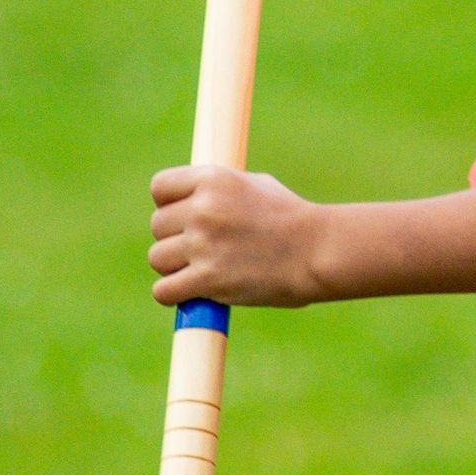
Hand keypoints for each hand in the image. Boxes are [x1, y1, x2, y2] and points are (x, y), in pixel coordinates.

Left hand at [148, 167, 328, 307]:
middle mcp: (203, 208)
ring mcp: (203, 244)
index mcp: (214, 179)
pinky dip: (173, 295)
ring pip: (158, 258)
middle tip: (200, 250)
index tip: (183, 217)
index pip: (160, 188)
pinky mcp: (207, 279)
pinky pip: (163, 290)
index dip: (168, 204)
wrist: (317, 251)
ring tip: (199, 272)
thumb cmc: (292, 218)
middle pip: (157, 225)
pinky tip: (191, 294)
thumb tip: (190, 196)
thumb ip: (218, 190)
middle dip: (174, 239)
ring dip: (174, 268)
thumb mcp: (255, 186)